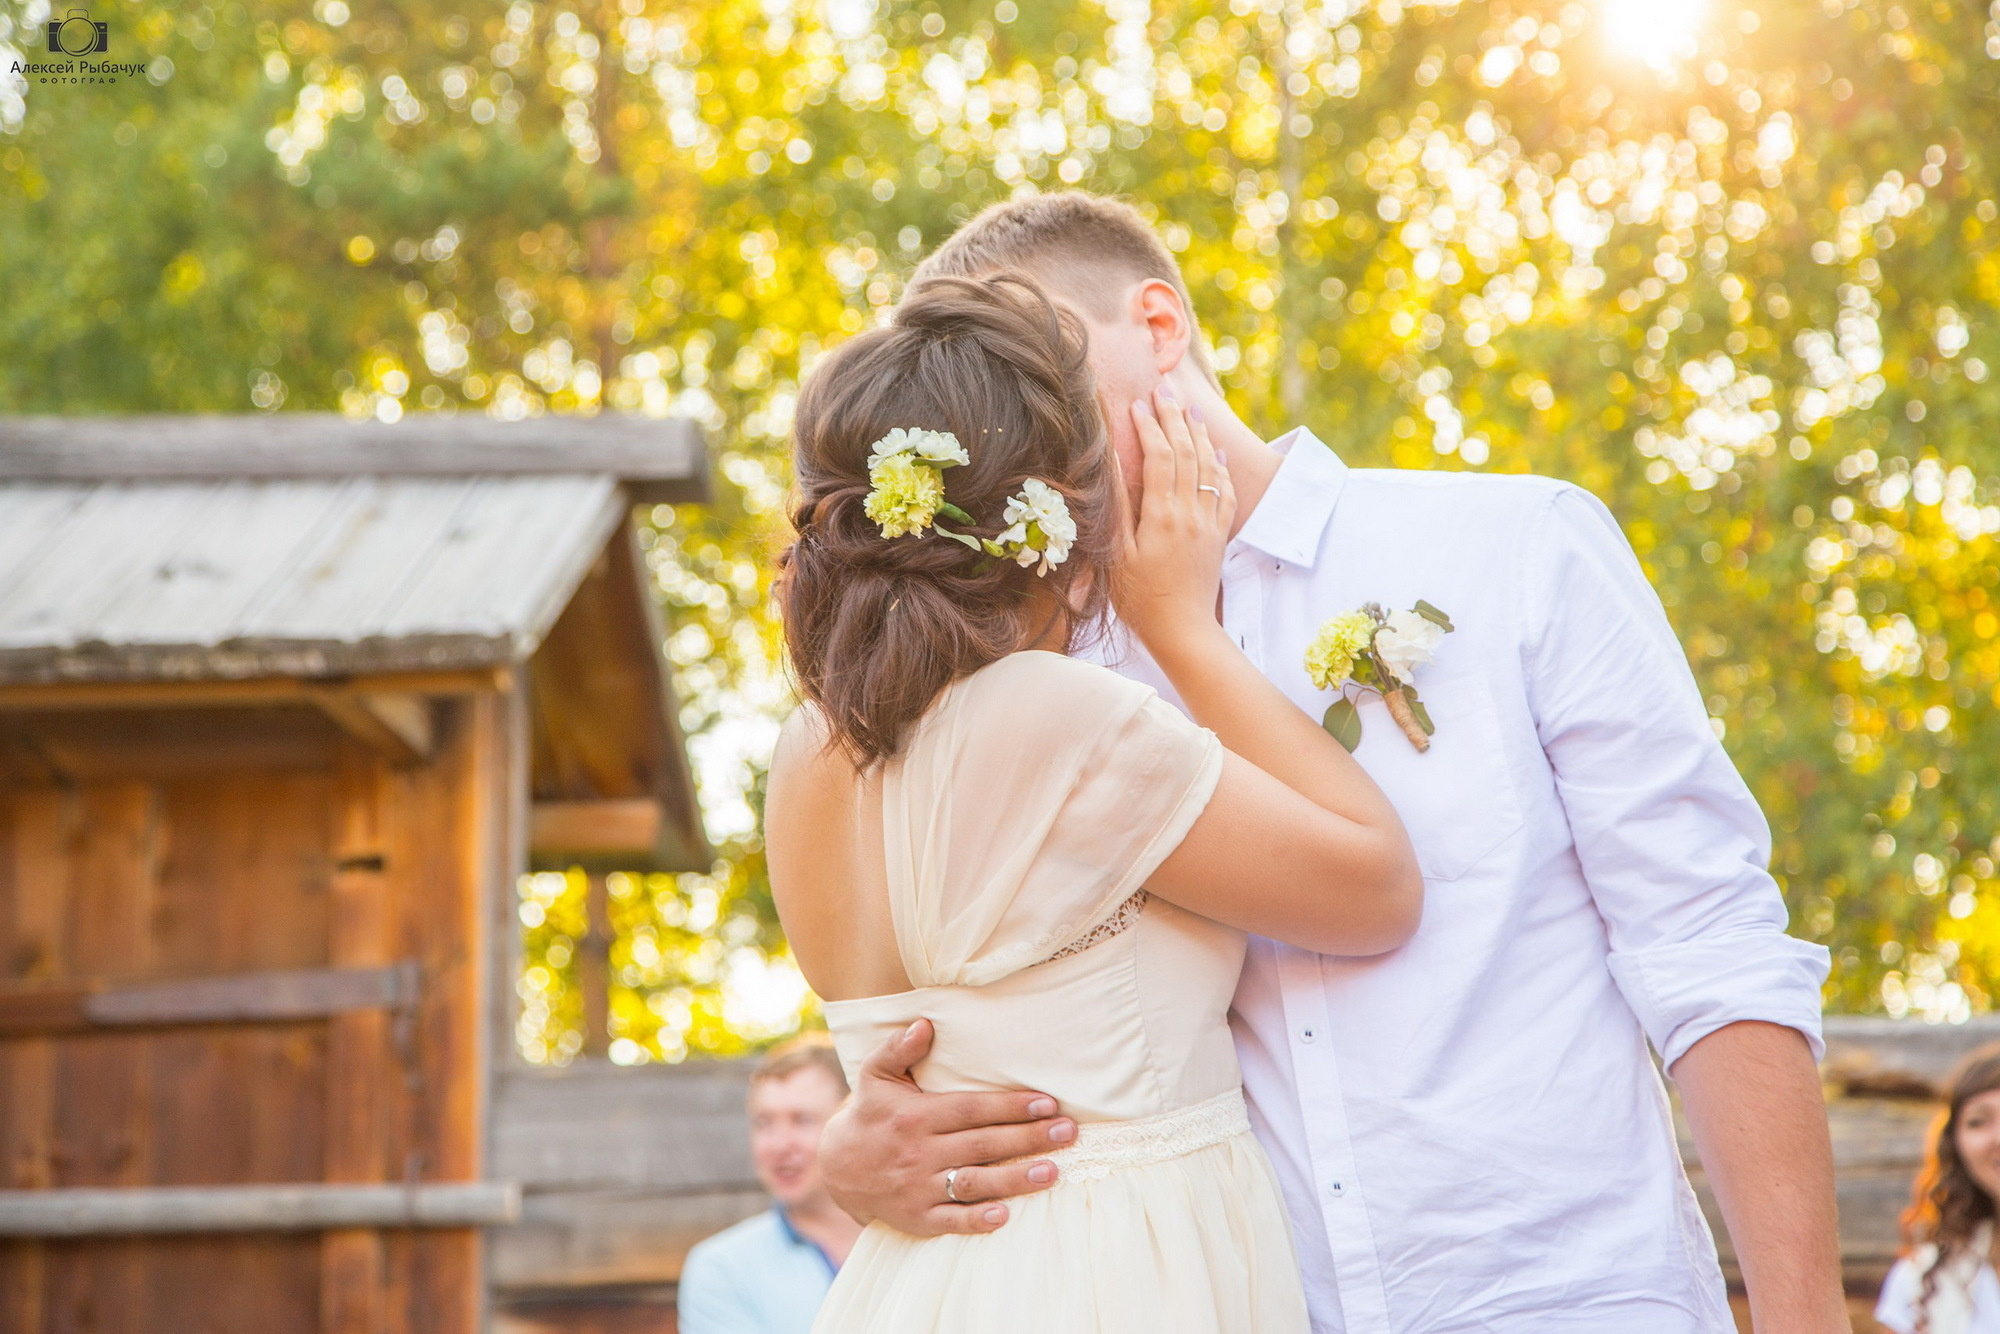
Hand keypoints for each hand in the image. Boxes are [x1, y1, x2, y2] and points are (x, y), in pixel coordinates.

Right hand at [817, 1019, 1075, 1234]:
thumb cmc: (871, 1115)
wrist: (837, 1169)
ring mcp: (919, 1187)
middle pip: (982, 1144)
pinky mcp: (918, 1218)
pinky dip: (976, 1220)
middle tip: (1068, 1133)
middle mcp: (920, 1152)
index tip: (1047, 1103)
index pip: (970, 1109)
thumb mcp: (876, 1076)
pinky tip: (1005, 1215)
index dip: (1010, 1106)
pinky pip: (951, 1220)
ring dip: (1014, 1178)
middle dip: (1028, 1138)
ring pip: (973, 1182)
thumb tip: (924, 1023)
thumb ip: (898, 1049)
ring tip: (1052, 1172)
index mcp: (916, 1116)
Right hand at [1112, 383, 1235, 657]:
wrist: (1183, 629)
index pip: (1158, 456)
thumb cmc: (1139, 598)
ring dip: (1197, 433)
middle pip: (1184, 452)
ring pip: (1206, 466)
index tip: (1136, 402)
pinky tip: (1215, 452)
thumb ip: (1119, 507)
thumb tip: (1114, 464)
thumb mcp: (1118, 554)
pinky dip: (1219, 467)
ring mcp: (1208, 522)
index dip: (1148, 426)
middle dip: (1174, 417)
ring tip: (1189, 408)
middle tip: (1164, 389)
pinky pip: (1223, 492)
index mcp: (1161, 515)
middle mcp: (1189, 512)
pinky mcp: (1218, 535)